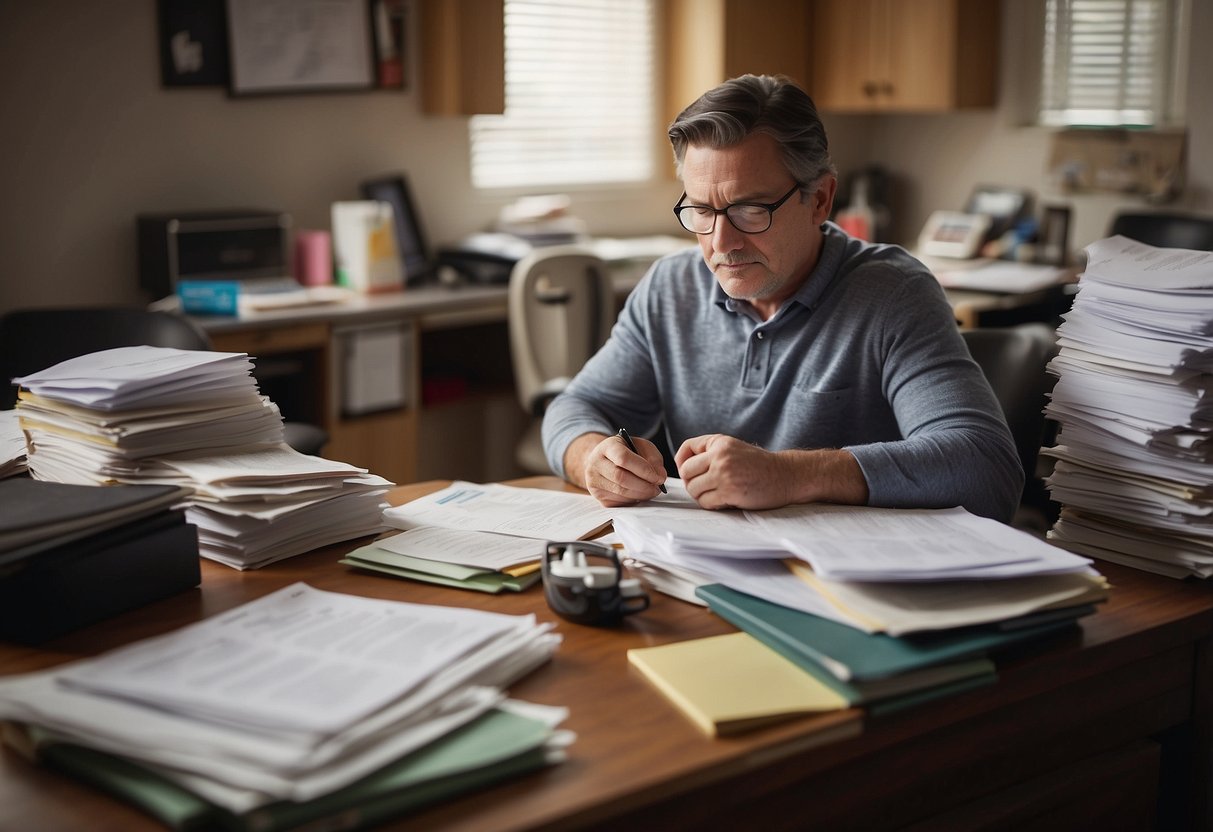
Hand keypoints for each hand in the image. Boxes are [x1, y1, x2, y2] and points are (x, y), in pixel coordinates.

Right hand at [567, 432, 666, 506]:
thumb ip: (653, 458)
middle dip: (644, 486)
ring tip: (651, 491)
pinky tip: (639, 494)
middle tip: (657, 488)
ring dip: (641, 495)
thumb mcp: (641, 446)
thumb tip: (660, 476)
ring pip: (621, 493)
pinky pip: (619, 502)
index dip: (643, 470)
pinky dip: (633, 500)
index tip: (658, 478)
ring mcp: (594, 481)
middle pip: (621, 478)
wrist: (604, 460)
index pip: (623, 458)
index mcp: (607, 447)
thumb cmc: (626, 452)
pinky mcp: (598, 496)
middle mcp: (596, 463)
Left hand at [674, 434, 868, 509]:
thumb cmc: (759, 465)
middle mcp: (720, 455)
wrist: (787, 475)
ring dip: (702, 496)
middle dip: (692, 483)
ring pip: (694, 489)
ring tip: (718, 495)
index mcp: (719, 442)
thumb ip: (710, 453)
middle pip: (686, 473)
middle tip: (706, 488)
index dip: (682, 463)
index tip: (691, 472)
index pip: (686, 449)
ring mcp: (724, 473)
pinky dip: (712, 505)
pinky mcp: (730, 491)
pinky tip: (726, 501)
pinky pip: (706, 502)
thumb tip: (682, 468)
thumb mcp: (733, 449)